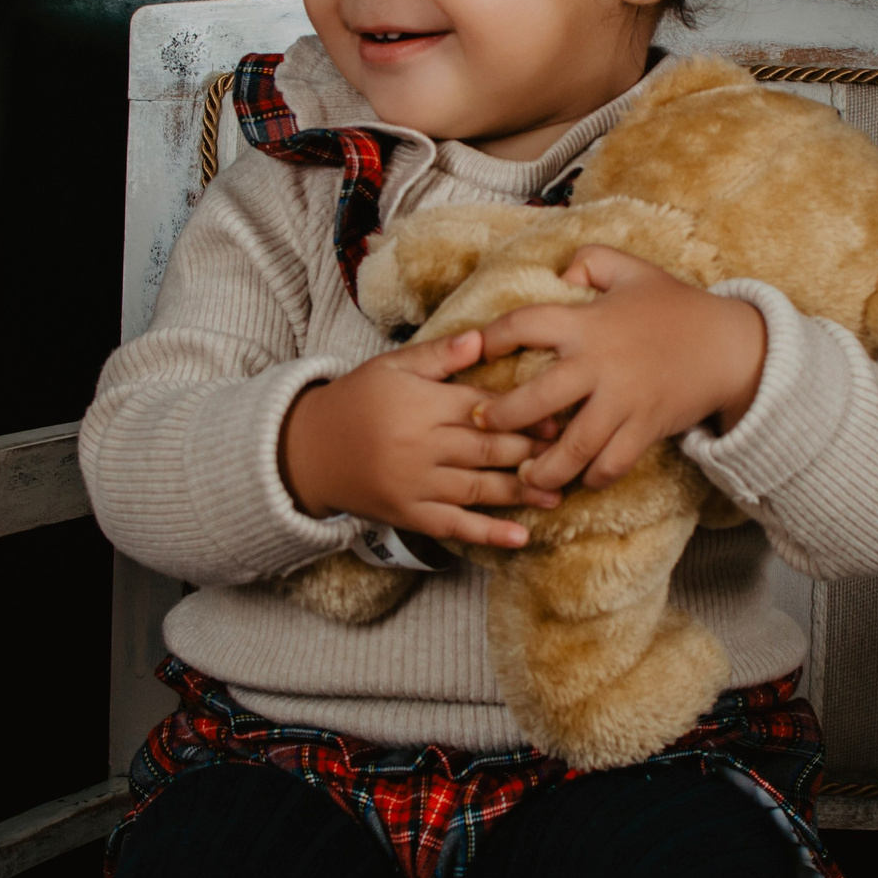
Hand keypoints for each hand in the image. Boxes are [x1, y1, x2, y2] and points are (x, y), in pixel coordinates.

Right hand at [279, 331, 561, 547]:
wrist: (307, 450)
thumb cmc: (355, 400)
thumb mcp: (390, 367)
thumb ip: (438, 356)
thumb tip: (482, 339)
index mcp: (421, 404)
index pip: (482, 408)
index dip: (523, 412)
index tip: (560, 414)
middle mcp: (420, 446)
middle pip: (487, 449)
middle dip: (531, 450)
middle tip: (570, 451)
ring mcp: (415, 485)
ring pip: (478, 489)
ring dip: (521, 492)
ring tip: (559, 492)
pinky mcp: (409, 515)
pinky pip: (454, 527)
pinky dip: (488, 534)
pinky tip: (520, 538)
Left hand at [473, 246, 766, 492]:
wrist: (730, 346)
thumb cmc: (676, 307)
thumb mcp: (633, 270)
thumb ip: (592, 261)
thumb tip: (560, 273)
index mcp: (588, 322)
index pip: (524, 325)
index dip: (492, 337)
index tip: (474, 351)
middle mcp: (599, 365)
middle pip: (536, 400)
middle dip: (502, 417)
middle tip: (481, 424)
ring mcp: (623, 402)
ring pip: (572, 447)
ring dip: (543, 467)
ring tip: (524, 476)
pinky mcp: (645, 429)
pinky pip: (612, 464)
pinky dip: (593, 477)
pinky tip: (579, 480)